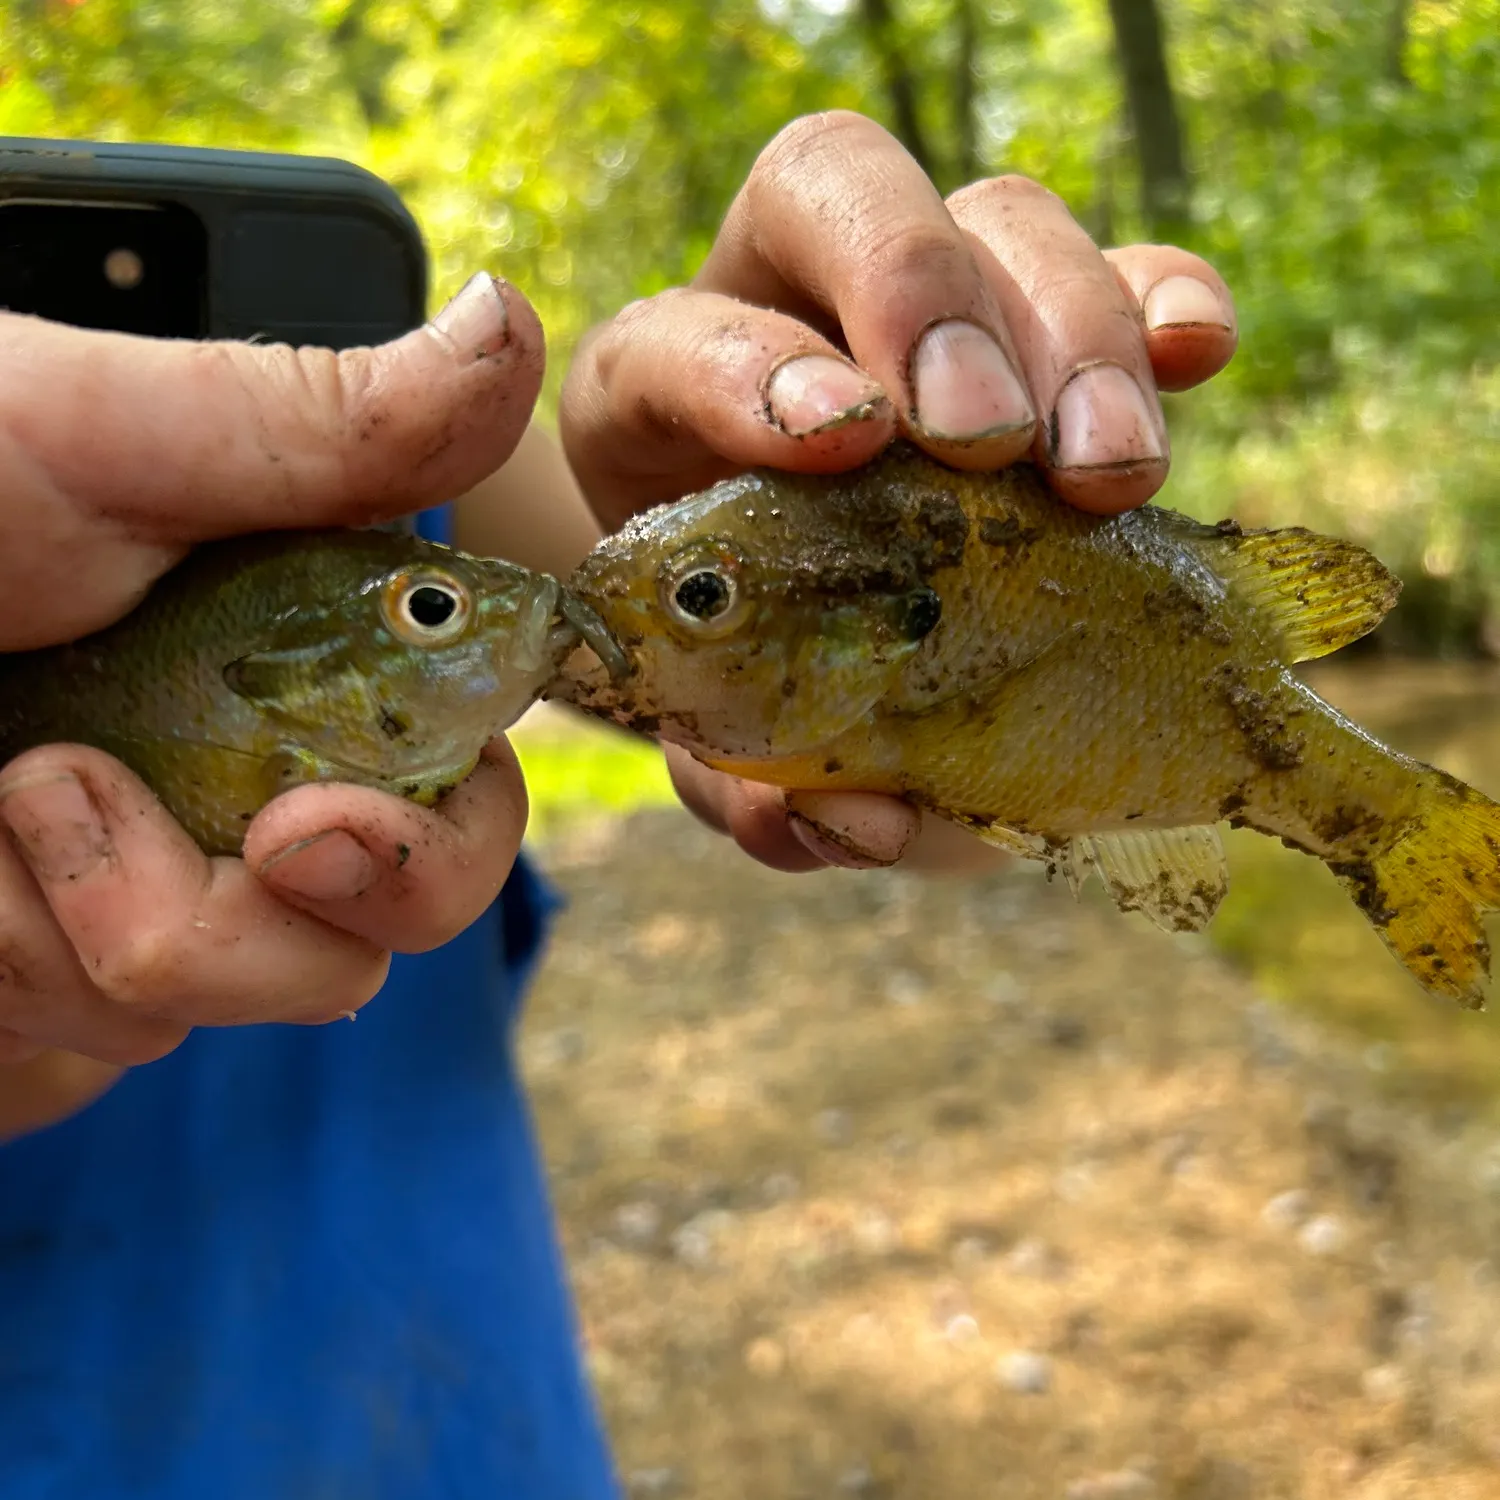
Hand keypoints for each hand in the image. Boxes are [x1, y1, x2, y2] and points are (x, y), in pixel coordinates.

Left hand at [0, 273, 544, 1113]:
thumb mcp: (102, 438)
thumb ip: (327, 421)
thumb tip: (514, 327)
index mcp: (300, 667)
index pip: (459, 796)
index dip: (438, 844)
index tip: (316, 830)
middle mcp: (245, 788)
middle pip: (369, 936)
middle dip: (269, 923)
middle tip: (143, 822)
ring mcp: (150, 893)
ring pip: (230, 1000)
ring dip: (98, 922)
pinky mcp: (49, 991)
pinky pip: (96, 1055)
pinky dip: (25, 983)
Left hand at [560, 110, 1236, 872]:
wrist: (806, 625)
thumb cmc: (748, 667)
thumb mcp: (725, 727)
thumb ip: (746, 779)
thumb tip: (837, 822)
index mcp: (662, 400)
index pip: (680, 337)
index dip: (751, 372)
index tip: (841, 439)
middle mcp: (789, 306)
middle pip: (849, 195)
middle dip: (929, 306)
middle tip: (994, 446)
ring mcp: (932, 297)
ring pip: (1003, 221)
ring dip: (1072, 333)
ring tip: (1113, 475)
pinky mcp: (1052, 318)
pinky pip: (1126, 266)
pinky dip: (1166, 304)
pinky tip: (1197, 359)